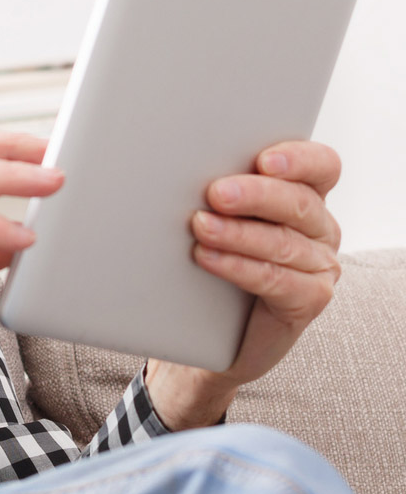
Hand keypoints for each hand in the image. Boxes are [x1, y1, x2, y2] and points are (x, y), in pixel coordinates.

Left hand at [146, 140, 342, 429]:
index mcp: (305, 196)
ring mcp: (319, 264)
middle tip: (216, 192)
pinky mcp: (309, 298)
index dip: (298, 159)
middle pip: (299, 202)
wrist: (209, 334)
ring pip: (283, 243)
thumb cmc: (209, 268)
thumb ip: (215, 194)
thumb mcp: (216, 219)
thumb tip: (173, 165)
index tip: (263, 159)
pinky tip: (209, 258)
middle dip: (256, 195)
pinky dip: (240, 267)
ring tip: (200, 227)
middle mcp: (319, 227)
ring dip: (238, 233)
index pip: (321, 166)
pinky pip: (277, 280)